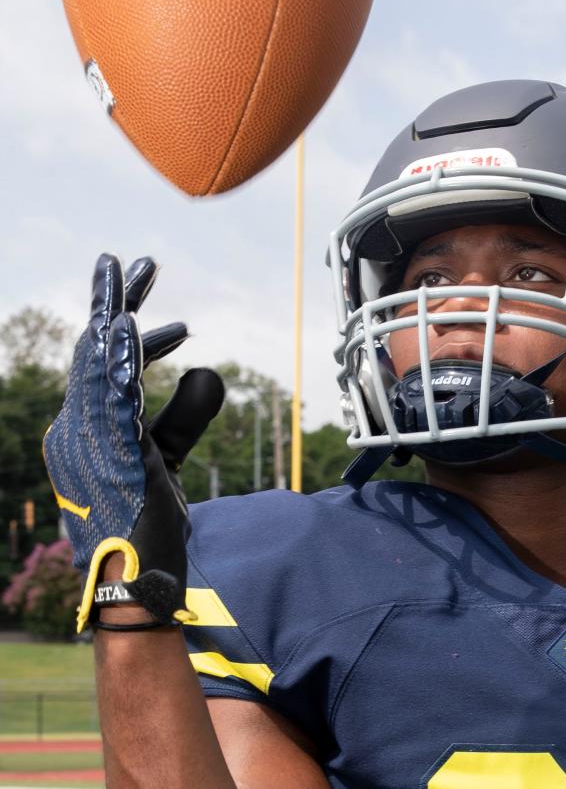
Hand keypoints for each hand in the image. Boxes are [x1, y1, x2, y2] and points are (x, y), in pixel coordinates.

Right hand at [42, 254, 223, 630]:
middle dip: (114, 301)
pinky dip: (120, 356)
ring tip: (129, 269)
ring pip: (94, 362)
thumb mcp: (168, 457)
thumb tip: (204, 368)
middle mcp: (78, 429)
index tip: (179, 325)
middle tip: (137, 261)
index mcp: (87, 430)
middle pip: (94, 349)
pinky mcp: (108, 452)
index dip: (137, 338)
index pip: (105, 368)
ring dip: (111, 311)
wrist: (136, 586)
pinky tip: (131, 322)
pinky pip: (109, 395)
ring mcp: (88, 441)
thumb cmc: (146, 524)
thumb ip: (184, 414)